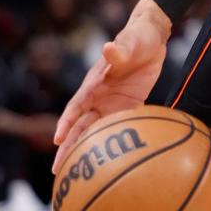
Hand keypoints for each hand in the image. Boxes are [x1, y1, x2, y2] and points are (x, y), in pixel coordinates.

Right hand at [52, 0, 171, 172]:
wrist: (152, 38)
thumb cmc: (137, 38)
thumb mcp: (130, 43)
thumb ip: (120, 50)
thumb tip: (109, 48)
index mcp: (94, 84)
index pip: (76, 107)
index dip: (67, 123)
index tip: (57, 140)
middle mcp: (99, 97)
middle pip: (81, 126)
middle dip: (69, 147)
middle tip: (60, 170)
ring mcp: (112, 103)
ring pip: (97, 131)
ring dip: (88, 150)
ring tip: (79, 173)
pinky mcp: (129, 105)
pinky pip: (120, 127)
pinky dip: (115, 143)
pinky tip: (113, 162)